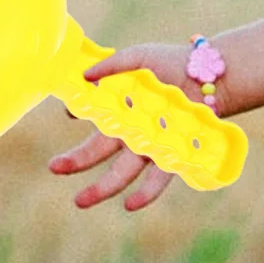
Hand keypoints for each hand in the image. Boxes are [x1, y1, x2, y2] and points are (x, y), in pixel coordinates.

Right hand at [47, 42, 197, 212]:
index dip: (78, 114)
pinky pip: (156, 179)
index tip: (70, 112)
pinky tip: (129, 205)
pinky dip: (145, 194)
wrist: (209, 75)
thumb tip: (83, 76)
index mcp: (119, 108)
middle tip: (54, 167)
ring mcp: (149, 146)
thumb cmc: (171, 63)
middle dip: (75, 161)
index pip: (91, 117)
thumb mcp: (139, 57)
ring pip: (121, 172)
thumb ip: (112, 64)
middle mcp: (131, 131)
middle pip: (98, 150)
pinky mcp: (171, 155)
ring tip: (80, 201)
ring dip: (101, 188)